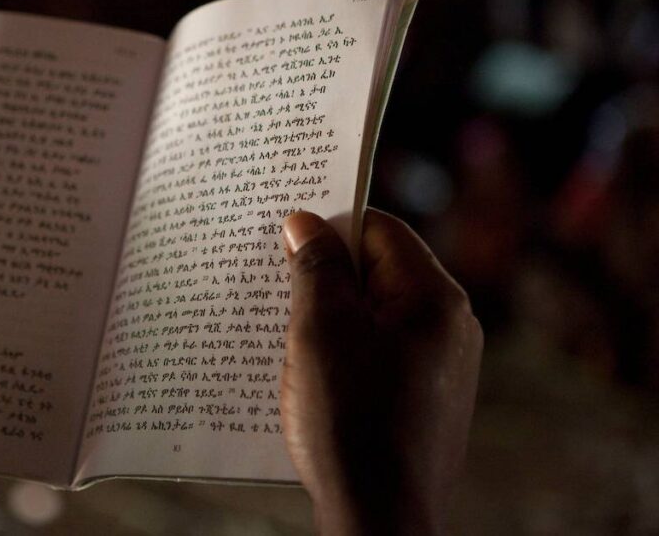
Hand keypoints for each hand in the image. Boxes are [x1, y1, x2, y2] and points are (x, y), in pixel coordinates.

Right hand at [279, 209, 481, 534]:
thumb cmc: (351, 422)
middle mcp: (450, 327)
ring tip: (289, 335)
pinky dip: (345, 350)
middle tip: (278, 286)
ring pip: (376, 313)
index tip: (286, 237)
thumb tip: (304, 223)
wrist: (379, 518)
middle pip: (380, 271)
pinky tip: (312, 373)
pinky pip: (380, 351)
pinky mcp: (424, 398)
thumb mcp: (321, 331)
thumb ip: (316, 268)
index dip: (331, 225)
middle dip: (327, 274)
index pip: (381, 230)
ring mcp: (441, 366)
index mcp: (435, 299)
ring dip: (331, 315)